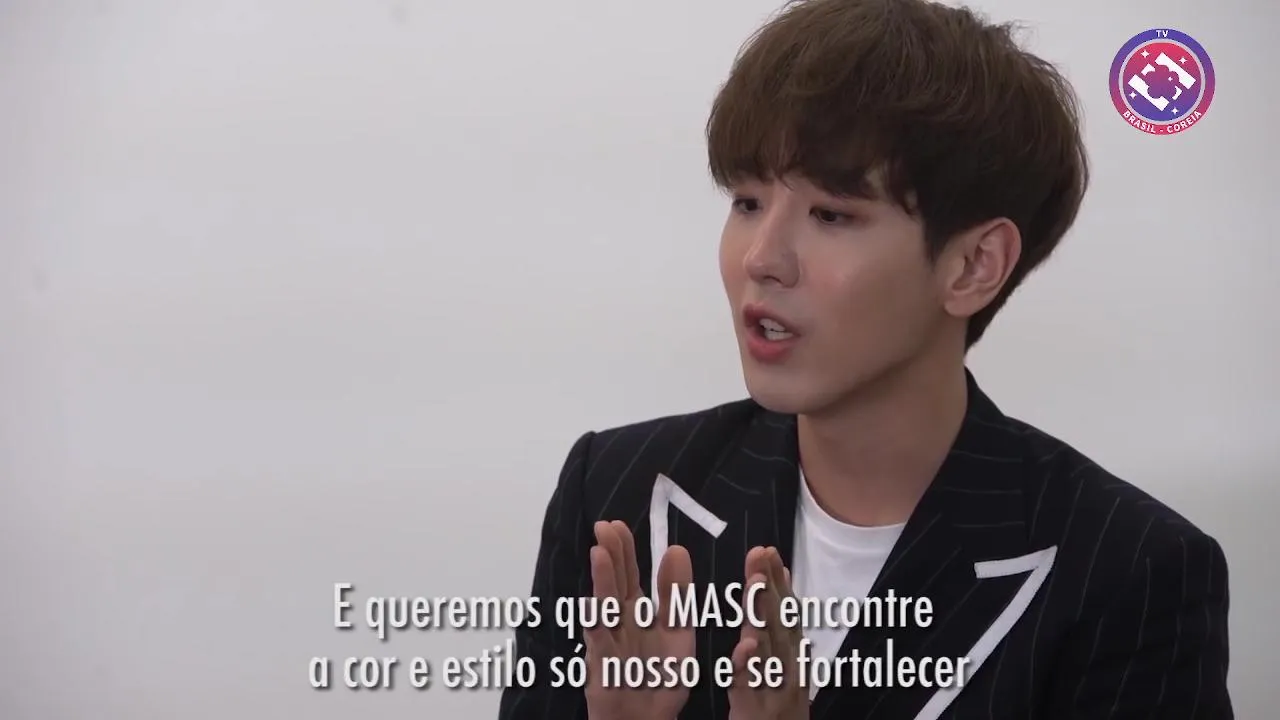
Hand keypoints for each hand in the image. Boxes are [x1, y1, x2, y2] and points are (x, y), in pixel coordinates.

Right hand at [584, 520, 694, 719]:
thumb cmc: (660, 677)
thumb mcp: (678, 630)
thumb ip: (675, 593)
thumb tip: (676, 549)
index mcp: (638, 610)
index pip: (630, 573)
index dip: (625, 550)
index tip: (618, 524)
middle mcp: (620, 621)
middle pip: (615, 582)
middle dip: (611, 555)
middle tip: (604, 526)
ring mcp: (610, 641)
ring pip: (606, 606)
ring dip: (603, 581)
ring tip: (599, 553)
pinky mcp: (604, 665)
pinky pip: (600, 643)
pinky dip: (596, 624)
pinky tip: (591, 604)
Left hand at [727, 546, 807, 719]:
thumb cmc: (777, 705)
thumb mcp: (783, 665)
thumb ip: (779, 627)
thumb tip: (778, 582)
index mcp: (792, 655)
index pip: (787, 612)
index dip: (778, 581)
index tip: (768, 550)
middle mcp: (790, 668)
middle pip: (780, 622)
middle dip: (769, 585)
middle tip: (760, 552)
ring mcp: (776, 690)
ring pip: (768, 647)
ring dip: (762, 614)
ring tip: (754, 584)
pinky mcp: (758, 710)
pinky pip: (751, 685)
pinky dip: (748, 665)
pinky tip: (743, 646)